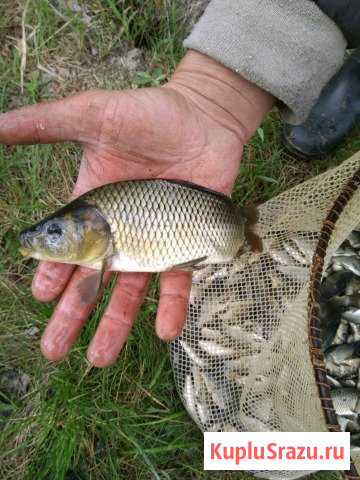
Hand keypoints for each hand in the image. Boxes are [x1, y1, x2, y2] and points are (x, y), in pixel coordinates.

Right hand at [0, 50, 272, 366]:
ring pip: (131, 292)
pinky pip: (178, 282)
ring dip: (115, 325)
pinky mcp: (187, 244)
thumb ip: (44, 124)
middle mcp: (121, 232)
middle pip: (92, 281)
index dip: (52, 273)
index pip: (66, 248)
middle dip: (72, 315)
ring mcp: (154, 242)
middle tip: (54, 351)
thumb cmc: (149, 114)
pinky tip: (163, 332)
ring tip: (99, 359)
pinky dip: (171, 307)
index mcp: (93, 208)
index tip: (41, 297)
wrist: (204, 118)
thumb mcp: (92, 115)